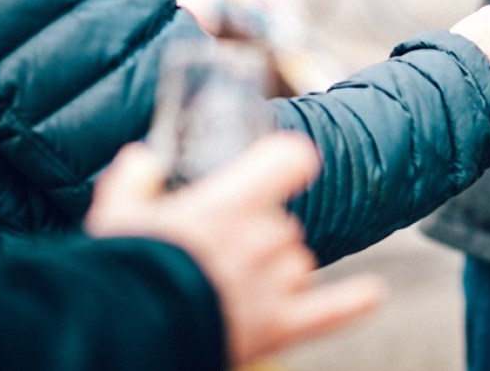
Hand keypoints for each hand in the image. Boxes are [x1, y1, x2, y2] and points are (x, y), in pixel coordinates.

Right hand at [86, 135, 384, 364]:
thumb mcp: (117, 216)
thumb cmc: (123, 272)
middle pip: (284, 224)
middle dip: (255, 238)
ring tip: (227, 290)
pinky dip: (351, 302)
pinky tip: (373, 293)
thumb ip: (134, 182)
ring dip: (276, 274)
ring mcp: (275, 284)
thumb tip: (141, 158)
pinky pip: (328, 311)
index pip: (290, 158)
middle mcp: (263, 238)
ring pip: (299, 264)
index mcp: (231, 204)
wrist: (126, 332)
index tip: (281, 164)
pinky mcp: (279, 327)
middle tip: (212, 258)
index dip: (286, 161)